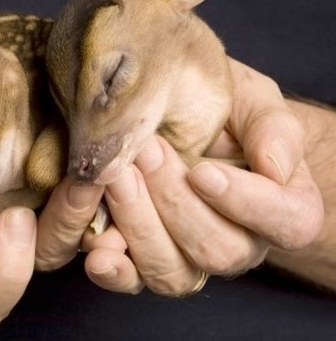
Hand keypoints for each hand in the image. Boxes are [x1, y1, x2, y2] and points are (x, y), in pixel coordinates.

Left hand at [40, 59, 323, 295]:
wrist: (189, 120)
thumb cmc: (227, 111)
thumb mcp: (256, 102)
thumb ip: (274, 128)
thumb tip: (275, 167)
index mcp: (281, 209)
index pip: (283, 222)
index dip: (243, 202)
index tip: (202, 171)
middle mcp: (238, 243)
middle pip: (217, 250)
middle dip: (175, 202)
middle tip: (146, 153)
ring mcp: (190, 256)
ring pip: (172, 271)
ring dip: (140, 225)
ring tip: (117, 180)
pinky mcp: (146, 258)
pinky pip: (133, 280)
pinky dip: (113, 268)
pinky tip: (97, 249)